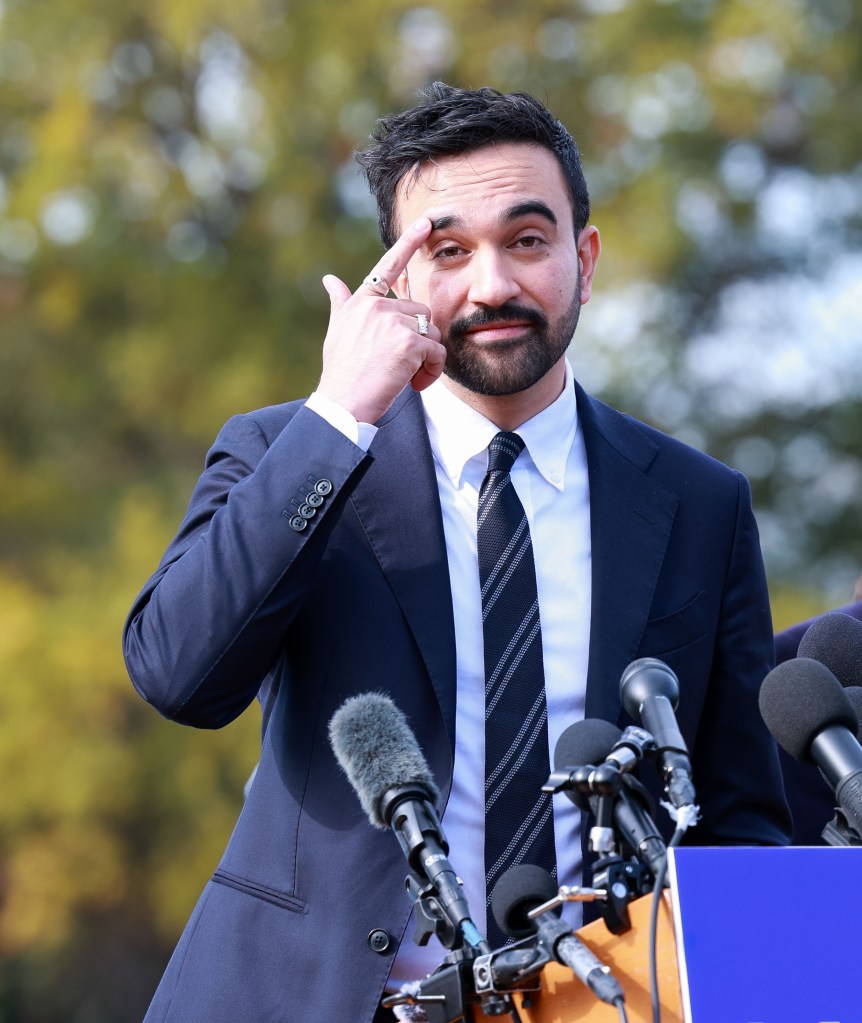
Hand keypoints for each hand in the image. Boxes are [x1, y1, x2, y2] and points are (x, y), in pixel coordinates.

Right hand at [318, 217, 445, 423]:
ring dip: (428, 359)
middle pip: (422, 313)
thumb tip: (329, 279)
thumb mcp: (337, 333)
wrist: (342, 403)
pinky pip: (437, 352)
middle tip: (404, 367)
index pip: (388, 267)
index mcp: (361, 302)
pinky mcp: (409, 342)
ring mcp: (393, 322)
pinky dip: (432, 372)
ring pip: (433, 333)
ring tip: (407, 377)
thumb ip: (341, 303)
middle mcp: (376, 306)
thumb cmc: (340, 372)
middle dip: (420, 341)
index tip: (427, 223)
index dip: (408, 243)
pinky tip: (414, 384)